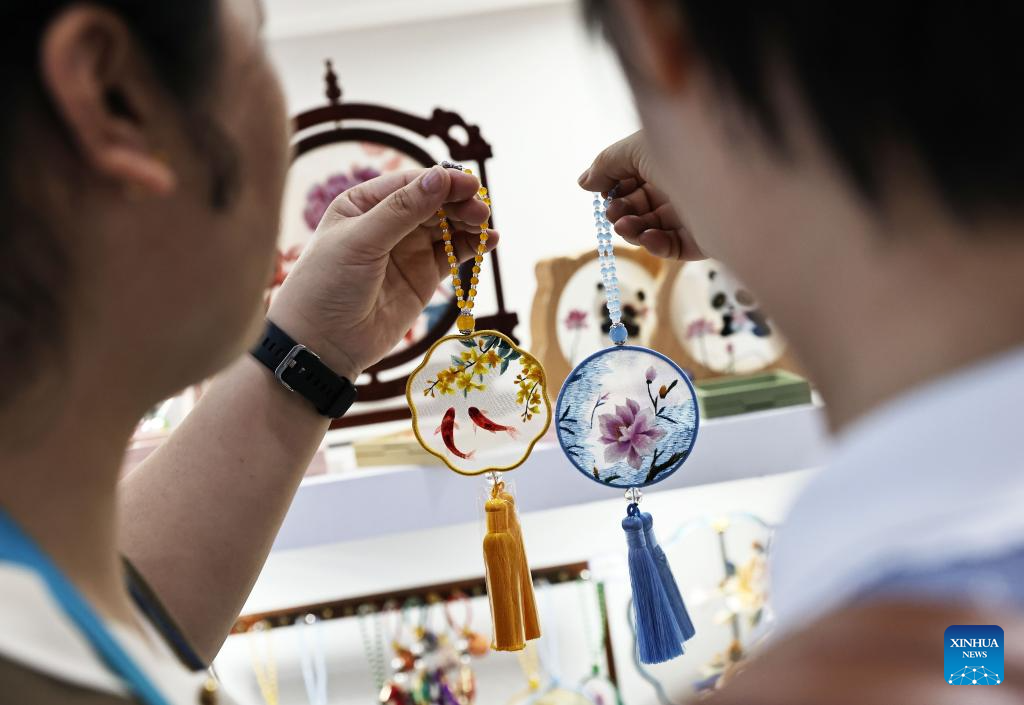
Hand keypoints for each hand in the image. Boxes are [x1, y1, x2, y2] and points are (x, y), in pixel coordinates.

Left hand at [268, 166, 494, 380]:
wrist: (321, 344)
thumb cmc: (327, 285)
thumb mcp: (360, 241)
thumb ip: (402, 210)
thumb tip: (441, 177)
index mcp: (364, 203)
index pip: (410, 183)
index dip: (442, 181)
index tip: (470, 184)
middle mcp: (388, 222)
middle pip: (434, 203)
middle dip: (459, 204)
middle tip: (481, 212)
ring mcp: (407, 249)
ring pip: (447, 227)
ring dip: (469, 223)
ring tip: (486, 227)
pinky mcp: (423, 276)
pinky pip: (453, 254)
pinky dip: (472, 247)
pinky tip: (489, 242)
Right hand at [578, 130, 703, 259]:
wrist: (733, 179)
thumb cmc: (685, 152)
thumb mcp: (637, 148)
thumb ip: (606, 164)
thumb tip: (584, 182)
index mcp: (666, 160)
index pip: (632, 177)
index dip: (612, 185)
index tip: (599, 190)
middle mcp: (678, 185)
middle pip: (638, 205)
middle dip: (620, 210)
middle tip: (614, 213)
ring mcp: (690, 213)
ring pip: (649, 228)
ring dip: (631, 229)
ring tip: (625, 226)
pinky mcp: (701, 239)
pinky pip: (671, 247)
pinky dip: (655, 244)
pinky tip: (648, 237)